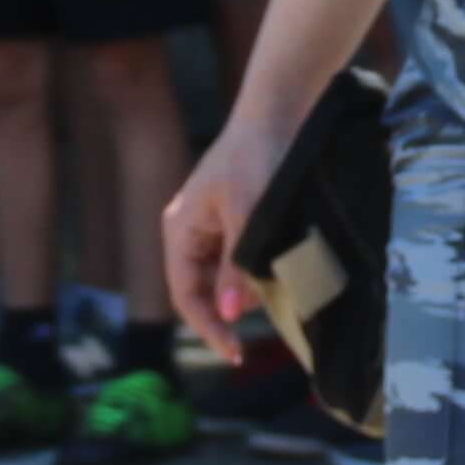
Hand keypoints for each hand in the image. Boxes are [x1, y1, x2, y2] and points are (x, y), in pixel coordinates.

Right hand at [162, 101, 294, 357]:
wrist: (279, 112)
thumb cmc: (258, 157)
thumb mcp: (249, 216)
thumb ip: (237, 267)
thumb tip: (228, 315)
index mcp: (180, 229)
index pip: (184, 294)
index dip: (207, 327)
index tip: (235, 353)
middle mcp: (190, 232)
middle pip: (201, 290)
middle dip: (230, 312)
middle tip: (267, 325)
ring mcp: (212, 227)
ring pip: (225, 278)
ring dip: (249, 291)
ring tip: (283, 290)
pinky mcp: (236, 222)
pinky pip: (241, 260)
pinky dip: (260, 272)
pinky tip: (283, 269)